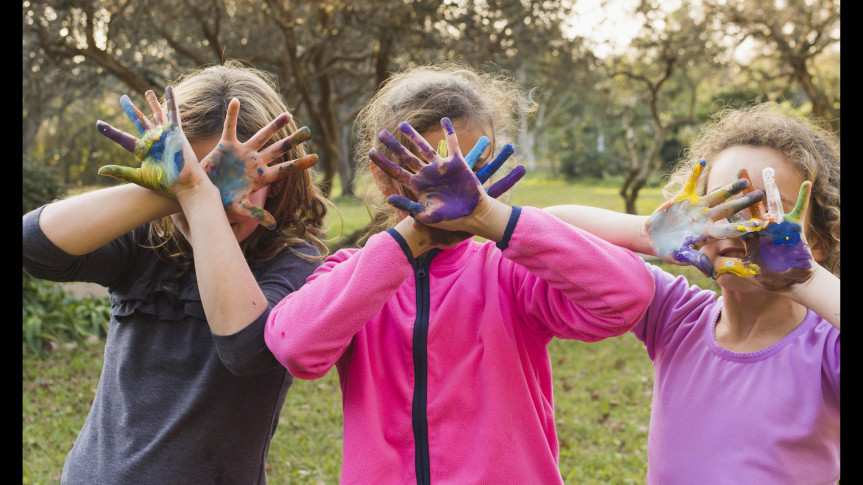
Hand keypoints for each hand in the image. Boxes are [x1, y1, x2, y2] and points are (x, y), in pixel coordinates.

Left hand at [96, 88, 193, 196]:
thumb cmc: (164, 183)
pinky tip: (169, 88)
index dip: (110, 131)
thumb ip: (120, 172)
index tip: (98, 123)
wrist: (183, 183)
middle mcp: (152, 140)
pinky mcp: (175, 131)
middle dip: (130, 109)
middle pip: (139, 121)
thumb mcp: (138, 177)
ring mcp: (164, 134)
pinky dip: (171, 100)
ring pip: (156, 114)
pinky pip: (173, 112)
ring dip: (152, 103)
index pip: (122, 138)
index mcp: (143, 151)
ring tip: (147, 92)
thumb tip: (100, 170)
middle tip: (122, 99)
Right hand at [199, 98, 317, 229]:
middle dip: (292, 140)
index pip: (285, 169)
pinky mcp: (226, 146)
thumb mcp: (239, 209)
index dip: (300, 164)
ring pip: (261, 135)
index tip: (316, 158)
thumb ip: (255, 215)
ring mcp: (242, 152)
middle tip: (308, 130)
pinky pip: (229, 127)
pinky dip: (231, 114)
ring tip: (289, 114)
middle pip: (278, 149)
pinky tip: (235, 100)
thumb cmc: (220, 203)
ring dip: (274, 125)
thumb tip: (274, 226)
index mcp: (261, 177)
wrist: (201, 195)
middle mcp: (255, 162)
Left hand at [369, 118, 523, 243]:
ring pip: (424, 147)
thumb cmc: (449, 219)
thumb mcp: (426, 215)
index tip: (371, 152)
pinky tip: (443, 119)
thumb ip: (408, 206)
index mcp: (418, 185)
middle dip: (394, 145)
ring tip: (402, 124)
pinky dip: (449, 131)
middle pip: (406, 156)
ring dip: (413, 136)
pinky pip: (452, 143)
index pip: (396, 171)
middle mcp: (427, 173)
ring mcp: (441, 167)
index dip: (383, 162)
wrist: (473, 216)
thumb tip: (388, 199)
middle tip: (381, 134)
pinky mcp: (457, 162)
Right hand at [644, 159, 764, 276]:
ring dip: (729, 187)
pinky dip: (696, 172)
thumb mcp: (681, 257)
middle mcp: (705, 218)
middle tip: (761, 194)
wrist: (653, 237)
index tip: (760, 224)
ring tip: (743, 180)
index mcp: (707, 233)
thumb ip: (696, 261)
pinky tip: (703, 161)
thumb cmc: (668, 250)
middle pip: (729, 209)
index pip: (728, 229)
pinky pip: (691, 183)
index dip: (744, 227)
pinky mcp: (683, 198)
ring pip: (716, 195)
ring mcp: (696, 206)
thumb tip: (712, 272)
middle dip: (744, 202)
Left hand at [715, 168, 815, 290]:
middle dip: (745, 190)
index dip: (727, 209)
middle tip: (739, 171)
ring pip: (772, 203)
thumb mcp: (748, 271)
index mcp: (748, 237)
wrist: (792, 281)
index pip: (735, 221)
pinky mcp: (794, 227)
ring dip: (770, 188)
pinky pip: (800, 209)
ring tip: (768, 170)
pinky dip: (804, 197)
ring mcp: (777, 226)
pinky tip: (806, 183)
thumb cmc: (770, 278)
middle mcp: (761, 228)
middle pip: (750, 206)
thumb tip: (712, 266)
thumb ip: (731, 266)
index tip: (717, 196)